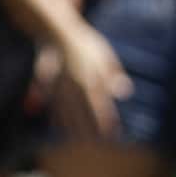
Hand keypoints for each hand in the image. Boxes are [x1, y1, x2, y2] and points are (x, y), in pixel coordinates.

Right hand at [47, 24, 130, 138]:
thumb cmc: (86, 44)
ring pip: (66, 112)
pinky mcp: (48, 85)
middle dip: (88, 130)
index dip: (106, 121)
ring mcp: (60, 86)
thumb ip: (114, 74)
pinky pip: (52, 105)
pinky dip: (55, 117)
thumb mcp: (104, 55)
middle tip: (95, 146)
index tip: (111, 134)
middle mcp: (75, 84)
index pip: (101, 105)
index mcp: (92, 77)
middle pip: (82, 113)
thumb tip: (126, 91)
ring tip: (77, 142)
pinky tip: (58, 128)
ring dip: (72, 128)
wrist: (58, 31)